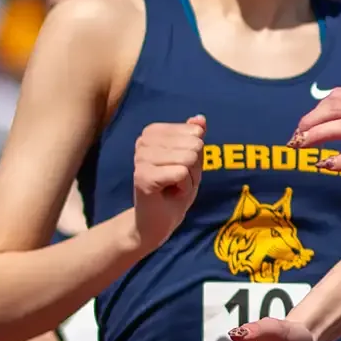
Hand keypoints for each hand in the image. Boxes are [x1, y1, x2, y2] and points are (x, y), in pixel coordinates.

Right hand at [133, 115, 206, 249]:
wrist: (157, 222)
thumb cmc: (174, 189)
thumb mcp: (191, 160)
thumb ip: (194, 137)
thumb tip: (200, 118)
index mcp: (152, 132)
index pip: (194, 132)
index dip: (196, 154)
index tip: (181, 168)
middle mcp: (143, 141)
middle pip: (193, 145)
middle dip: (194, 168)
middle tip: (178, 181)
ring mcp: (141, 158)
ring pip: (188, 159)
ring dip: (189, 179)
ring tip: (174, 187)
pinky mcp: (143, 177)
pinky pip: (182, 173)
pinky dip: (184, 188)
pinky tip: (170, 194)